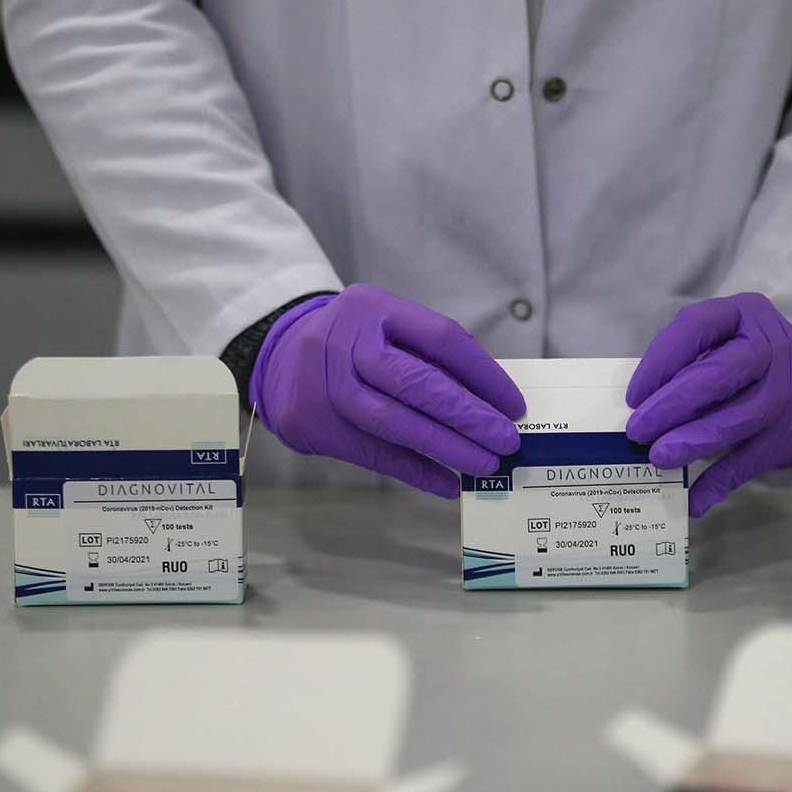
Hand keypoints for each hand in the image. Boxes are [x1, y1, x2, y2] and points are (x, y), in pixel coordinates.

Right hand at [251, 285, 524, 497]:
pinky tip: (447, 483)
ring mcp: (327, 385)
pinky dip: (416, 471)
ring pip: (395, 422)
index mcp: (374, 309)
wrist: (278, 356)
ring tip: (485, 464)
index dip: (483, 374)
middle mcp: (346, 343)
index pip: (441, 338)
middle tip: (506, 440)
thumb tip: (491, 402)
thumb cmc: (353, 342)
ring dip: (447, 447)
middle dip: (468, 416)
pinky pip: (375, 454)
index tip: (513, 404)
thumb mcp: (384, 325)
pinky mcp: (314, 424)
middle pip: (417, 382)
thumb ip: (428, 354)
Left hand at [626, 293, 791, 516]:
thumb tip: (640, 407)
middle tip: (638, 431)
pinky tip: (693, 499)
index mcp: (746, 313)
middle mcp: (776, 345)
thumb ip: (686, 362)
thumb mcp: (718, 342)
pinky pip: (754, 460)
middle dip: (674, 404)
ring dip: (694, 441)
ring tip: (658, 457)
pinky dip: (719, 481)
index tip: (633, 397)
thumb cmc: (741, 360)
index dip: (661, 361)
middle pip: (722, 374)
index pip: (698, 326)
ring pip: (740, 418)